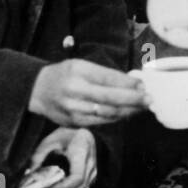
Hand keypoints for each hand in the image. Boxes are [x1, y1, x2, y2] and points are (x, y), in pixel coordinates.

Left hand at [27, 127, 97, 187]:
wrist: (83, 132)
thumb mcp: (49, 141)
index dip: (64, 187)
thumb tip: (27, 177)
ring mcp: (92, 175)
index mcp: (82, 153)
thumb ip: (38, 157)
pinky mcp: (88, 181)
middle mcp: (90, 167)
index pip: (78, 177)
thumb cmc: (65, 135)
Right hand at [29, 59, 147, 126]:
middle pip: (111, 98)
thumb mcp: (81, 65)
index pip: (109, 78)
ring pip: (108, 113)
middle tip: (150, 99)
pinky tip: (127, 114)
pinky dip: (117, 118)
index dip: (129, 83)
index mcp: (78, 72)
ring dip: (129, 111)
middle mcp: (75, 91)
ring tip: (143, 107)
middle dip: (134, 100)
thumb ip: (104, 74)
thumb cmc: (64, 74)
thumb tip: (133, 82)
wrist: (37, 90)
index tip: (144, 85)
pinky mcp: (74, 122)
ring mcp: (74, 109)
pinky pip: (101, 122)